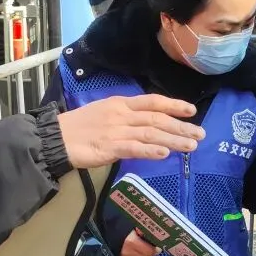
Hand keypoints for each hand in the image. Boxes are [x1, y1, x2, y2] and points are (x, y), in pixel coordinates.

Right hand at [57, 94, 204, 167]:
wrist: (55, 138)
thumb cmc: (79, 128)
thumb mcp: (105, 114)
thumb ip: (127, 118)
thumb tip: (148, 125)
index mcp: (121, 104)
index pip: (152, 101)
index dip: (174, 105)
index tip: (192, 111)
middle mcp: (121, 114)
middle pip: (157, 119)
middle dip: (181, 126)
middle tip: (200, 135)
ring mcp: (115, 130)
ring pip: (150, 133)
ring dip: (173, 139)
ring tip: (191, 146)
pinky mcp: (109, 146)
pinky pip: (134, 148)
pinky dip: (150, 150)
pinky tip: (164, 153)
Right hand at [121, 229, 160, 255]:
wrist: (110, 243)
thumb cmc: (123, 235)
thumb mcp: (133, 230)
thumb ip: (143, 233)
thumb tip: (154, 237)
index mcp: (131, 242)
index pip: (150, 251)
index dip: (155, 249)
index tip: (157, 247)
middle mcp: (129, 254)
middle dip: (152, 254)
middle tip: (152, 249)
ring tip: (146, 253)